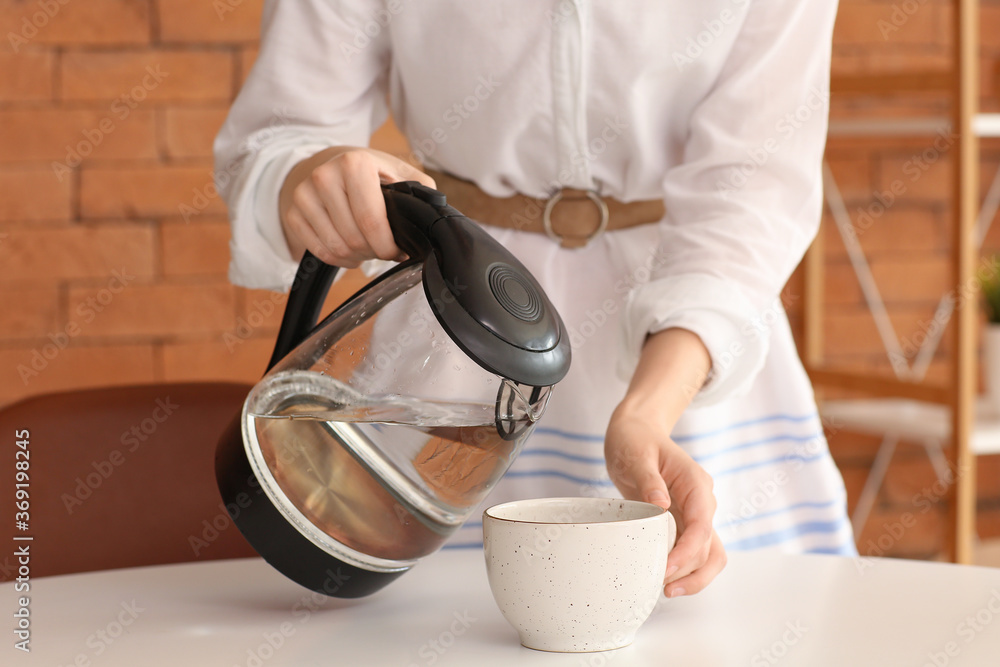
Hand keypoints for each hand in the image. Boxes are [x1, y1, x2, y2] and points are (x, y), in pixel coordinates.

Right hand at [278, 146, 435, 266]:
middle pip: (354, 239)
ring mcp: (304, 195)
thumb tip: (432, 218)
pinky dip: (340, 259)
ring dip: (358, 256)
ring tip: (368, 246)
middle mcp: (324, 176)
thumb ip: (421, 191)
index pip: (371, 221)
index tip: (398, 251)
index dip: (388, 246)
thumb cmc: (371, 172)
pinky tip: (351, 249)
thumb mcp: (399, 171)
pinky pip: (320, 253)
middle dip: (375, 251)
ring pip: (337, 249)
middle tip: (384, 247)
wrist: (328, 163)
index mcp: (354, 164)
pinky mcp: (293, 213)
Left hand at [604, 327, 724, 596]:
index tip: (667, 568)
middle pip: (711, 547)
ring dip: (693, 576)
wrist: (636, 432)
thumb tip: (660, 505)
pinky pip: (691, 551)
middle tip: (664, 587)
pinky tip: (662, 578)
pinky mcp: (681, 523)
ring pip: (708, 554)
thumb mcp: (636, 454)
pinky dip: (683, 568)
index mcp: (695, 484)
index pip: (702, 525)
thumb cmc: (635, 440)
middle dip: (692, 571)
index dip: (688, 551)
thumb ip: (649, 479)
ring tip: (666, 590)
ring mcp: (694, 514)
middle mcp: (701, 502)